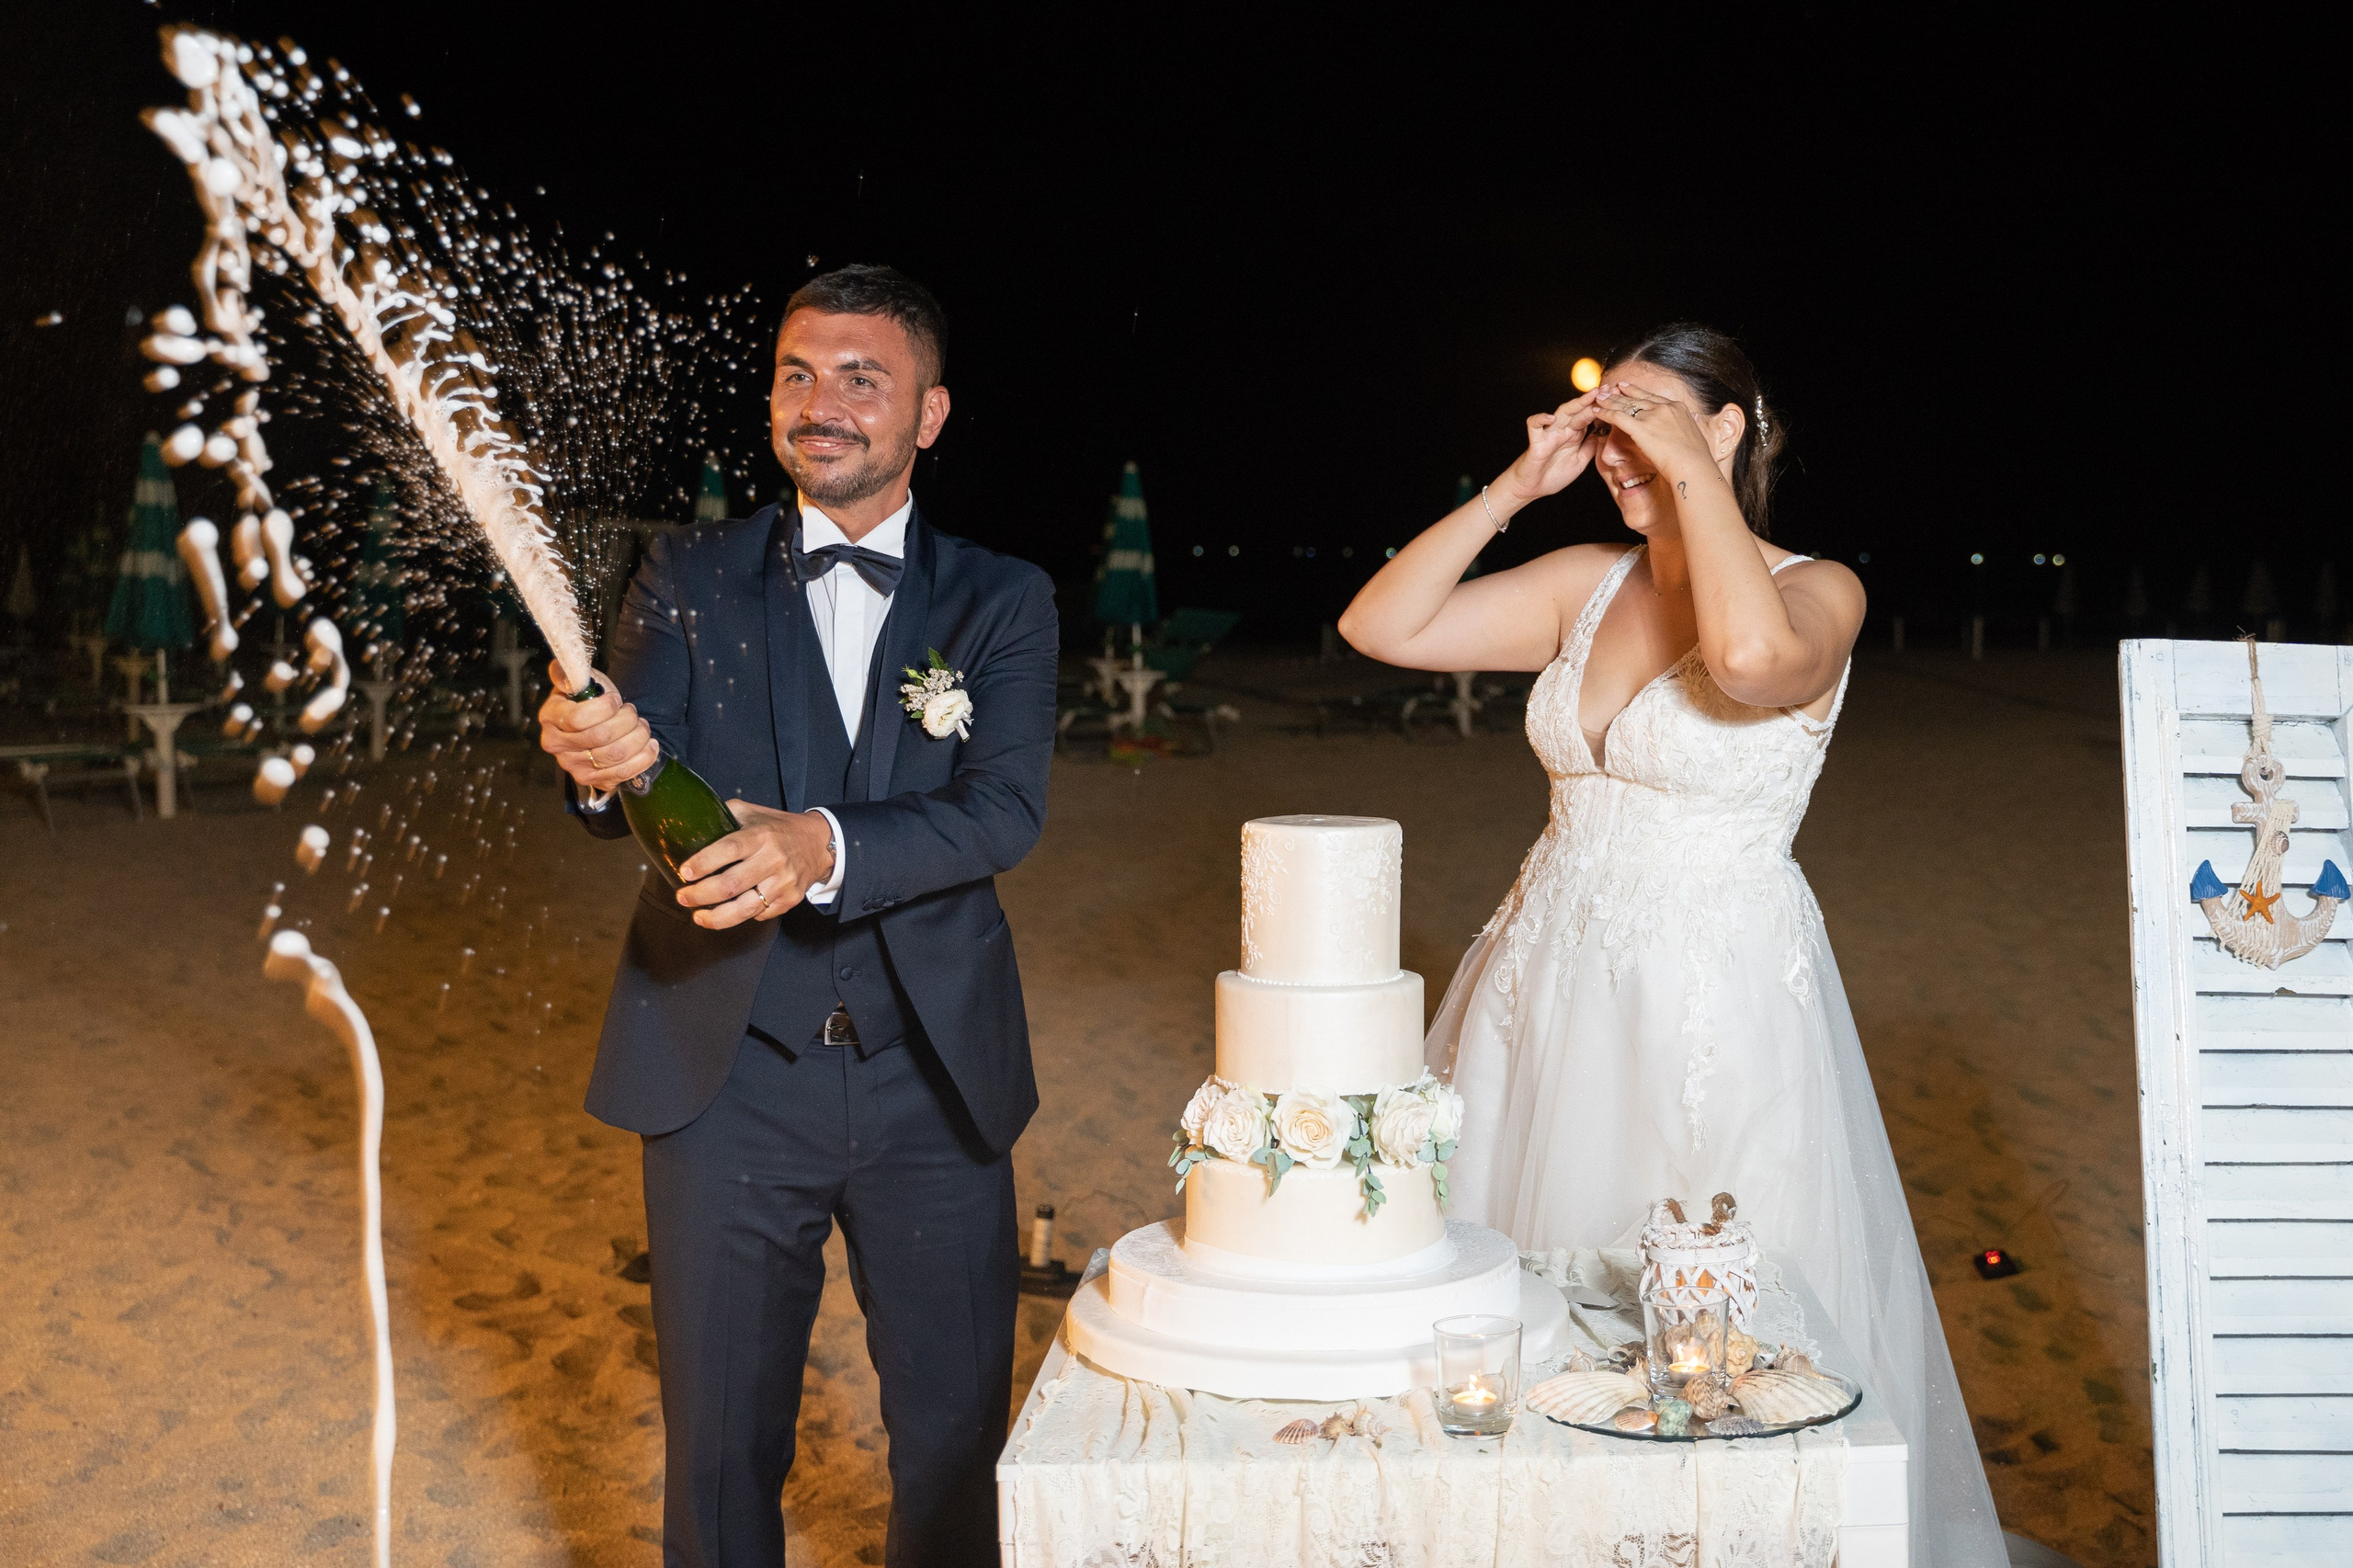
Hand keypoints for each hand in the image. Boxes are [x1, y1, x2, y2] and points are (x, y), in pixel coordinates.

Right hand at [537, 660, 658, 792]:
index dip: (605, 708)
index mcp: (550, 717)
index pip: (579, 718)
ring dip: (638, 737)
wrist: (593, 727)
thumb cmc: (587, 701)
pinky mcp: (592, 780)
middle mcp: (556, 745)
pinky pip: (623, 772)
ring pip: (616, 754)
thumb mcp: (578, 682)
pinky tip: (650, 745)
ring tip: (642, 726)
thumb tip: (566, 675)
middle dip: (627, 720)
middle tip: (632, 712)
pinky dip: (643, 757)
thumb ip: (569, 672)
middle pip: (601, 737)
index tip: (616, 700)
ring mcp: (573, 766)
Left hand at [672, 801, 836, 928]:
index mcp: (761, 835)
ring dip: (717, 917)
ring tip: (698, 917)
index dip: (704, 862)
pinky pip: (760, 915)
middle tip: (683, 897)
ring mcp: (784, 882)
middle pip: (732, 884)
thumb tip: (691, 824)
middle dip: (701, 894)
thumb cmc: (777, 828)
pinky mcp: (790, 899)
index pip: (729, 849)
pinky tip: (727, 913)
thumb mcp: (752, 813)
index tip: (685, 872)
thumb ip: (725, 816)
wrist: (817, 843)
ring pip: (745, 908)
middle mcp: (773, 859)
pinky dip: (740, 917)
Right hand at [1496, 387, 1607, 503]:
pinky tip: (1551, 418)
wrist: (1532, 488)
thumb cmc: (1553, 475)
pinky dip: (1540, 419)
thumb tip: (1605, 433)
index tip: (1619, 399)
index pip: (1589, 416)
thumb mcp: (1580, 461)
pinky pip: (1534, 426)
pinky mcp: (1536, 442)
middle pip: (1579, 411)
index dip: (1603, 407)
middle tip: (1609, 388)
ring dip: (1576, 404)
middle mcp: (1562, 431)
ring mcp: (1549, 434)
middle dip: (1594, 400)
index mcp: (1573, 435)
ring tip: (1591, 395)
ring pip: (1562, 413)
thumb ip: (1591, 447)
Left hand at [1591, 380, 1718, 482]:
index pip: (1652, 397)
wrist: (1693, 466)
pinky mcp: (1641, 428)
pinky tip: (1596, 411)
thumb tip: (1689, 426)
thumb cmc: (1694, 459)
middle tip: (1609, 388)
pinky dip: (1605, 413)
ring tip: (1598, 397)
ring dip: (1610, 401)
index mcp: (1678, 407)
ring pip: (1626, 405)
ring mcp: (1652, 416)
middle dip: (1621, 393)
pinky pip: (1618, 417)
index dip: (1637, 392)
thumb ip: (1684, 428)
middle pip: (1637, 398)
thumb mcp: (1693, 436)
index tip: (1626, 387)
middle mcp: (1664, 408)